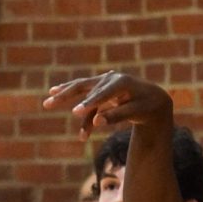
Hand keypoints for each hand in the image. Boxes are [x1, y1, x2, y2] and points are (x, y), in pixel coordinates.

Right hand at [42, 71, 172, 139]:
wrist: (154, 99)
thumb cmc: (148, 106)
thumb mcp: (137, 113)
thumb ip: (118, 116)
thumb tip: (96, 123)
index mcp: (122, 82)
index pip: (102, 94)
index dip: (89, 104)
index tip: (76, 113)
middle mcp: (111, 78)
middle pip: (85, 86)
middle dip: (66, 95)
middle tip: (48, 103)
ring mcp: (105, 82)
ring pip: (82, 88)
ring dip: (66, 95)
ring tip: (49, 101)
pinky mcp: (102, 89)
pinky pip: (86, 96)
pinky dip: (76, 102)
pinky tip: (56, 94)